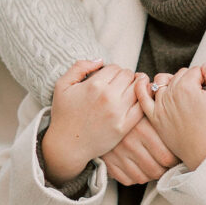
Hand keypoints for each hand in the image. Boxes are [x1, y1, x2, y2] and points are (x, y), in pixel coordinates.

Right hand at [41, 60, 141, 185]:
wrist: (67, 145)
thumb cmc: (64, 114)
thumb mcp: (62, 85)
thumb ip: (79, 67)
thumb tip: (101, 60)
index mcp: (94, 85)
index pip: (116, 67)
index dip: (113, 71)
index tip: (109, 79)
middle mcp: (108, 97)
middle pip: (130, 76)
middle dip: (125, 77)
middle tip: (119, 85)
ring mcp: (118, 113)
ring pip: (139, 89)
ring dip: (136, 88)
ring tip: (128, 92)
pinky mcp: (124, 127)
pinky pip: (142, 107)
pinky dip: (143, 102)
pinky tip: (136, 102)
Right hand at [102, 112, 179, 184]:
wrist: (99, 107)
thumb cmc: (128, 106)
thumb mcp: (145, 106)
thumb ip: (162, 117)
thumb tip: (185, 131)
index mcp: (144, 130)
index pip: (167, 158)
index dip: (175, 161)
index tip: (176, 157)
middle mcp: (130, 144)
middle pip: (156, 170)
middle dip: (164, 170)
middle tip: (167, 164)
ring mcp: (117, 154)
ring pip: (141, 178)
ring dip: (150, 175)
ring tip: (154, 166)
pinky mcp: (107, 161)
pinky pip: (126, 179)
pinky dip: (134, 177)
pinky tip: (139, 168)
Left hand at [135, 65, 205, 170]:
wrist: (205, 153)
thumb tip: (205, 66)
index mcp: (186, 86)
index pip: (195, 70)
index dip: (205, 78)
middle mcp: (170, 93)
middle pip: (180, 75)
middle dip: (191, 80)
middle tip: (201, 96)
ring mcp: (160, 105)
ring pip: (163, 81)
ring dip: (172, 82)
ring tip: (184, 93)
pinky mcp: (155, 117)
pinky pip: (142, 97)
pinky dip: (141, 87)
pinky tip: (144, 81)